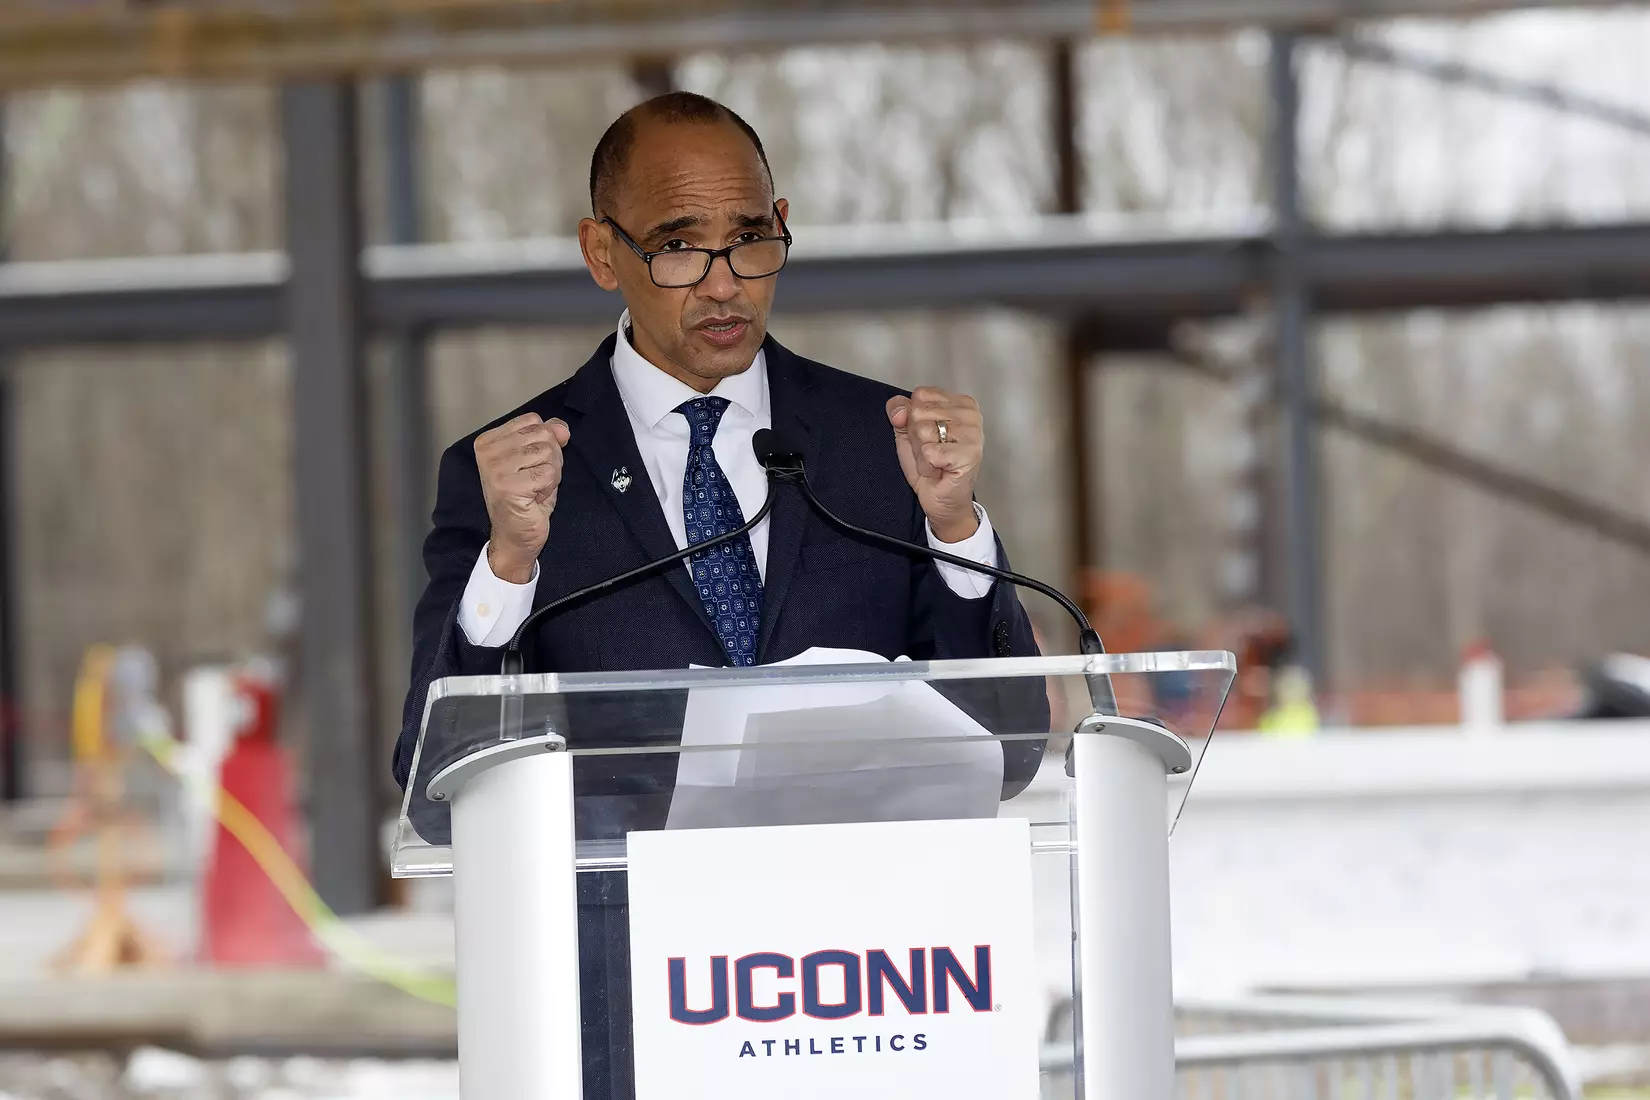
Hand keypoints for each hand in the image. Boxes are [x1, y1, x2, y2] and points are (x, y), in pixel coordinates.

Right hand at [475, 413, 570, 582]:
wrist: (516, 536)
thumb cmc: (526, 499)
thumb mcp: (538, 460)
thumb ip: (548, 437)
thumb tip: (561, 428)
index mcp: (489, 440)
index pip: (533, 420)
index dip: (543, 442)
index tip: (530, 466)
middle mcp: (488, 451)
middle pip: (543, 434)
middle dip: (550, 459)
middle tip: (534, 481)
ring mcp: (496, 468)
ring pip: (548, 452)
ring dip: (551, 475)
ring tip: (534, 489)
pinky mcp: (509, 485)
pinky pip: (549, 473)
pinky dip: (549, 488)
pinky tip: (533, 499)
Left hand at [886, 387, 982, 542]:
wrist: (942, 500)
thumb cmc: (930, 465)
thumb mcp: (907, 433)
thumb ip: (899, 412)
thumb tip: (900, 411)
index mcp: (960, 402)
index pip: (920, 394)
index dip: (913, 418)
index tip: (927, 436)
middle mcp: (971, 414)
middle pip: (919, 412)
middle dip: (916, 438)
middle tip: (931, 452)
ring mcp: (973, 433)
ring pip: (922, 431)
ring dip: (921, 454)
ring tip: (935, 461)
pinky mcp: (969, 454)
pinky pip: (929, 452)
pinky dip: (927, 466)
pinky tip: (939, 470)